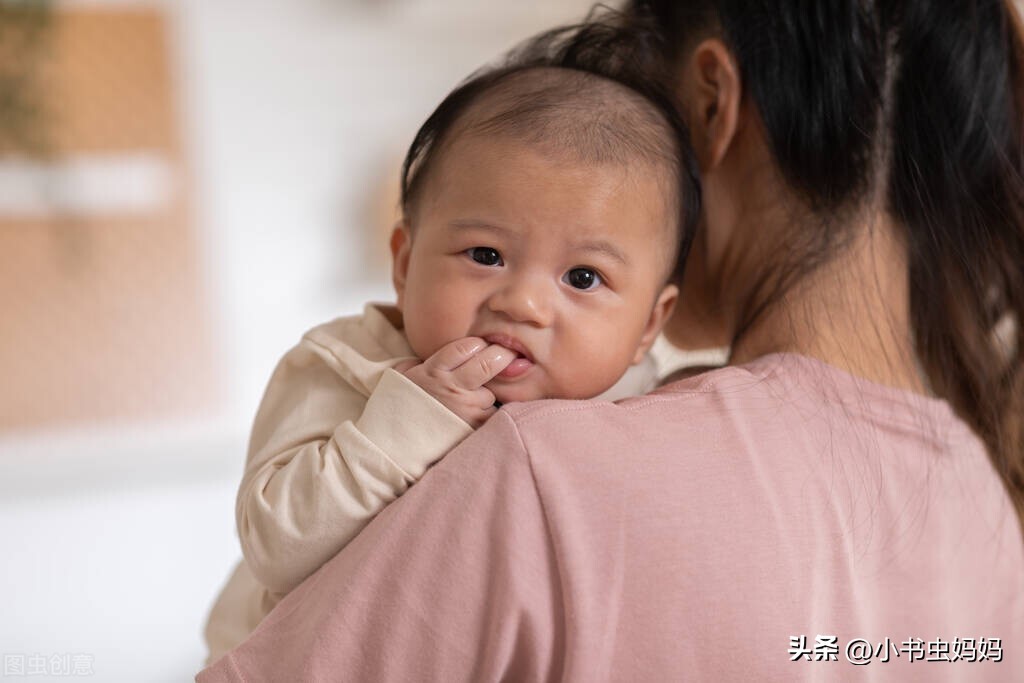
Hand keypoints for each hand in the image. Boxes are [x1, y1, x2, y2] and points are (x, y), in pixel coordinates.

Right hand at [395, 337, 513, 427]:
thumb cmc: (396, 409)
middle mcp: (452, 387)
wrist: (392, 447)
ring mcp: (465, 409)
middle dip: (502, 356)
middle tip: (507, 356)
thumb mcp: (401, 377)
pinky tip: (475, 416)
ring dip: (487, 395)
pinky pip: (490, 416)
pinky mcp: (473, 429)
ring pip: (491, 394)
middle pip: (488, 363)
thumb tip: (429, 356)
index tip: (483, 345)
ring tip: (473, 400)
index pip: (466, 346)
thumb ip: (418, 363)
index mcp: (434, 370)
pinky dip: (486, 415)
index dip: (479, 343)